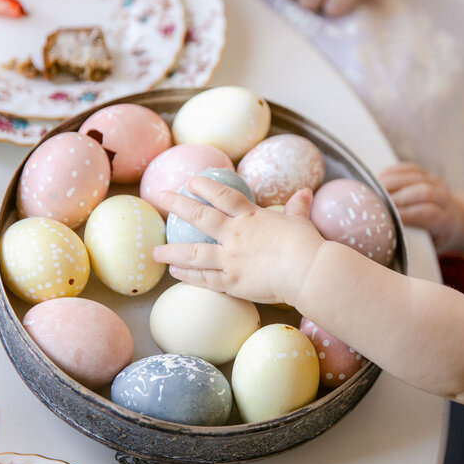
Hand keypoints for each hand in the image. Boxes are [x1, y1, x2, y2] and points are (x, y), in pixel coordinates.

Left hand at [152, 178, 325, 305]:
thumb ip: (297, 207)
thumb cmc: (306, 245)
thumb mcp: (301, 221)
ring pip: (194, 252)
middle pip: (199, 216)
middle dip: (177, 205)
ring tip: (156, 251)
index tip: (190, 181)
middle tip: (160, 198)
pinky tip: (175, 273)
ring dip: (172, 251)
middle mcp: (235, 235)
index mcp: (251, 217)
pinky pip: (205, 279)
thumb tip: (305, 193)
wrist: (307, 271)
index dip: (204, 186)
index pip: (222, 196)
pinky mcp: (232, 282)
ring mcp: (230, 259)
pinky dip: (188, 275)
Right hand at [379, 162, 463, 250]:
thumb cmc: (436, 237)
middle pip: (421, 192)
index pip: (428, 213)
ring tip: (372, 190)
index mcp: (446, 219)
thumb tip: (389, 247)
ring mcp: (435, 182)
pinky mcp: (425, 173)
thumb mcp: (430, 246)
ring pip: (414, 176)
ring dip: (391, 182)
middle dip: (396, 197)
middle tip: (375, 203)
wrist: (454, 219)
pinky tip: (377, 178)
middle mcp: (443, 197)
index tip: (387, 219)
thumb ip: (415, 244)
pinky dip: (391, 172)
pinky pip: (408, 167)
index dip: (407, 214)